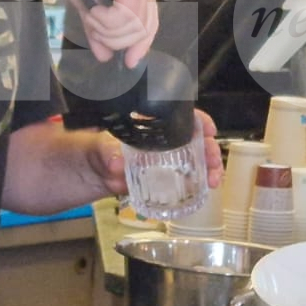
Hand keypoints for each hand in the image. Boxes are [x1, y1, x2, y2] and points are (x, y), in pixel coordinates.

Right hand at [56, 0, 158, 68]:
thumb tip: (105, 57)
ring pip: (133, 27)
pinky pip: (124, 18)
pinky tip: (93, 10)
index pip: (149, 26)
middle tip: (94, 30)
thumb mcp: (89, 7)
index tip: (127, 62)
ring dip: (106, 29)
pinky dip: (105, 20)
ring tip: (90, 16)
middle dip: (117, 40)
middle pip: (144, 30)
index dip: (139, 46)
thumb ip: (99, 31)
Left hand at [85, 109, 223, 199]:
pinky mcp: (163, 179)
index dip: (199, 120)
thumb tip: (116, 163)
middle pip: (194, 139)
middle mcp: (162, 140)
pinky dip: (198, 184)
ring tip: (213, 180)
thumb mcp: (99, 145)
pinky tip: (205, 190)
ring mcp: (164, 160)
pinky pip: (185, 180)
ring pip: (194, 160)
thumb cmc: (97, 149)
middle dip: (209, 148)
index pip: (180, 116)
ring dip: (209, 168)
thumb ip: (106, 152)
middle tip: (213, 161)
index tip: (209, 129)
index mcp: (150, 123)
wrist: (92, 174)